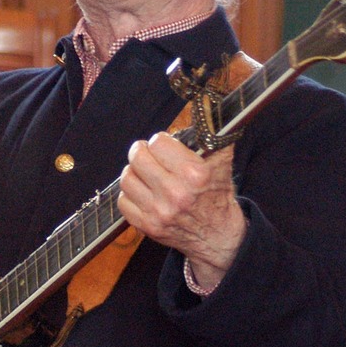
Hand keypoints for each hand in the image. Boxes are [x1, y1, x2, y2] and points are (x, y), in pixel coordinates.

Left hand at [117, 131, 246, 290]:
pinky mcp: (148, 226)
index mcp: (194, 174)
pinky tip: (141, 191)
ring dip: (133, 171)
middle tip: (145, 152)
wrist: (217, 237)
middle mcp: (175, 193)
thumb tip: (207, 109)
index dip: (160, 141)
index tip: (164, 145)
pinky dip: (129, 194)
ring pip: (127, 179)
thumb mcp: (222, 164)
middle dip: (141, 151)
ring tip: (142, 171)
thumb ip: (214, 135)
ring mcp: (159, 212)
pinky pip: (123, 202)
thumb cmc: (217, 197)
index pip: (158, 143)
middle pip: (138, 158)